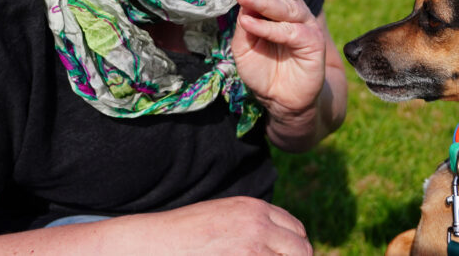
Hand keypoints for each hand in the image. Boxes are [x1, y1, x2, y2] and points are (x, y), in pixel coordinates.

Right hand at [120, 196, 311, 254]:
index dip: (295, 250)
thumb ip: (252, 225)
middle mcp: (259, 224)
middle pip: (302, 250)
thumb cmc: (186, 234)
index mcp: (255, 209)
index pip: (297, 231)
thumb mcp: (224, 216)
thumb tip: (277, 243)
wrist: (156, 243)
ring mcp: (253, 246)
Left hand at [230, 0, 327, 123]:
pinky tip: (251, 24)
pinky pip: (290, 32)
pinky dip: (269, 28)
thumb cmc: (262, 68)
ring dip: (262, 1)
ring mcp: (303, 24)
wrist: (282, 100)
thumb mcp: (243, 45)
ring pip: (284, 7)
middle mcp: (291, 8)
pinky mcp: (312, 42)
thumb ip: (244, 23)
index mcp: (274, 3)